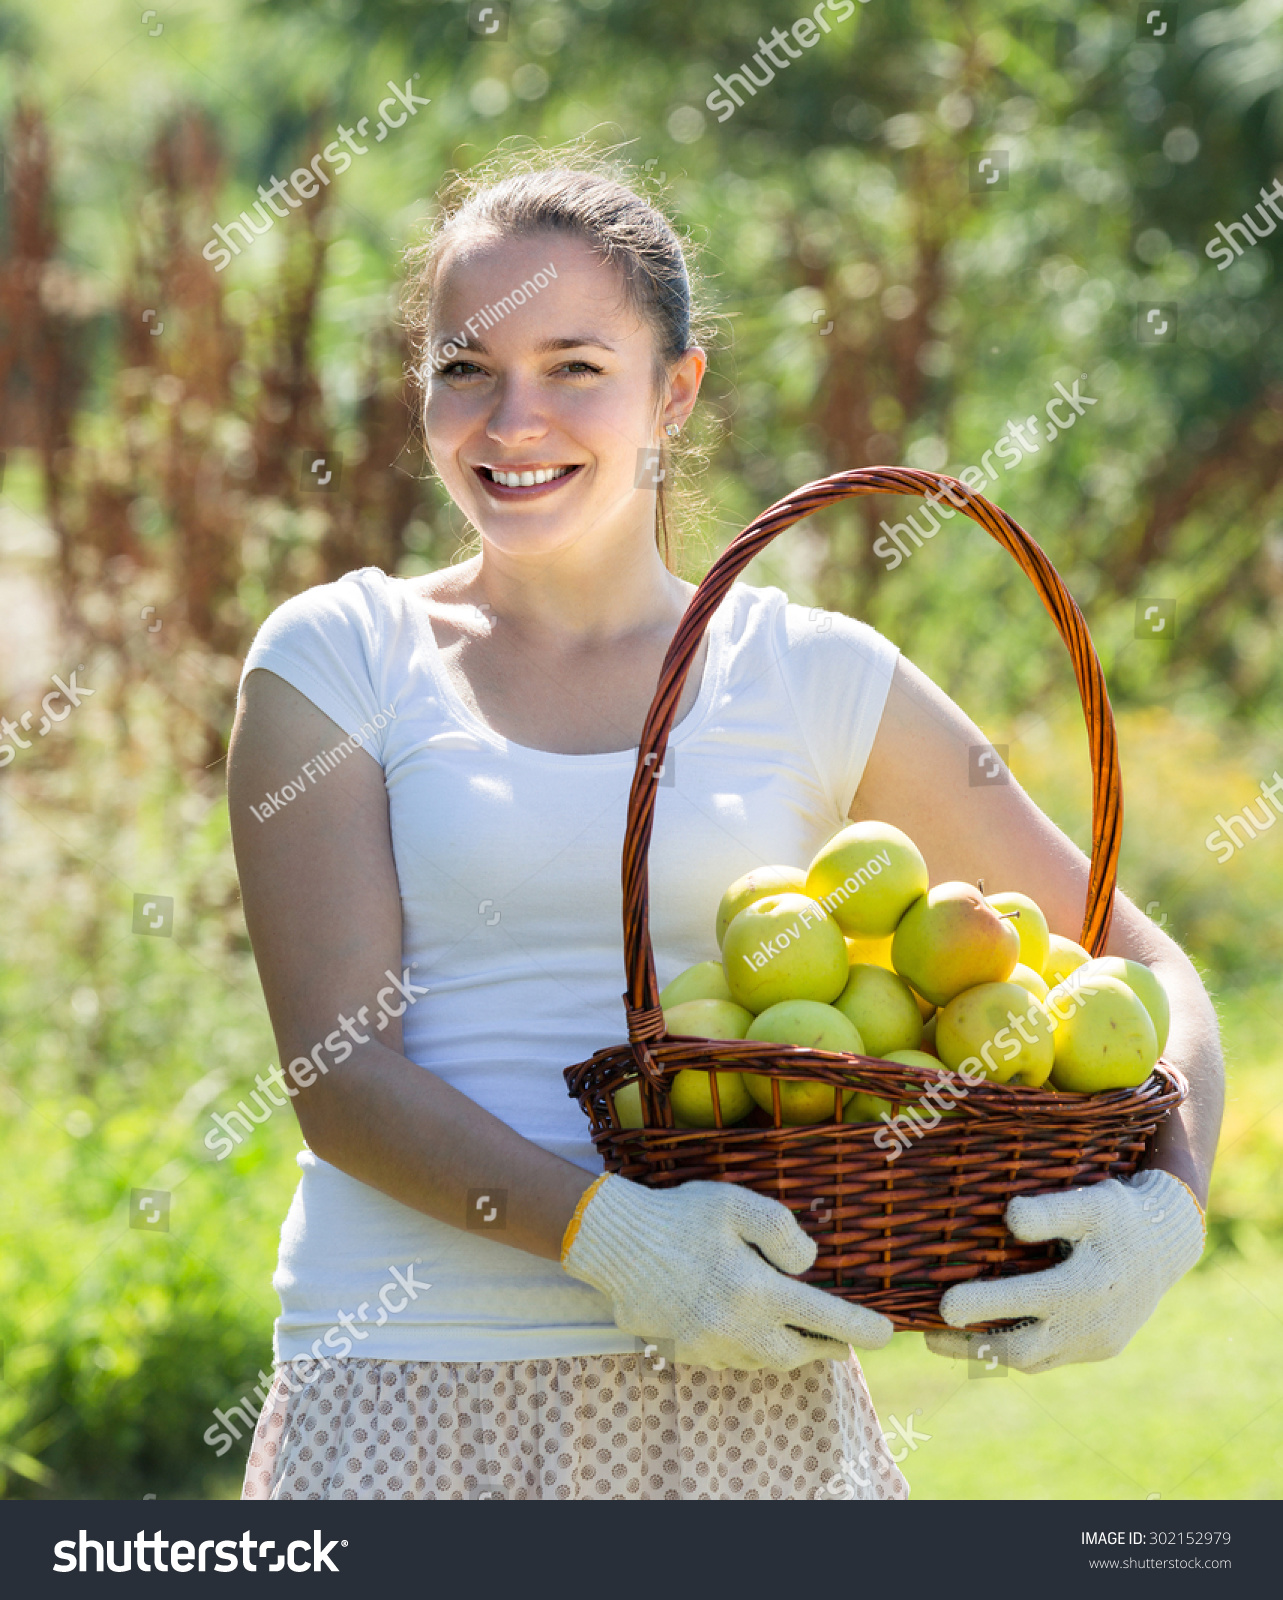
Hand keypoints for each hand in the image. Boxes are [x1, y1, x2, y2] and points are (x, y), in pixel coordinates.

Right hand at [562, 1175, 893, 1370]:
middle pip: (795, 1355)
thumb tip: (809, 1264)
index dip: (861, 1328)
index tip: (887, 1335)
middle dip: (825, 1349)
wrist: (613, 1242)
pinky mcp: (682, 1351)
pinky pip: (727, 1359)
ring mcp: (706, 1346)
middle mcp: (735, 1328)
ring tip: (797, 1335)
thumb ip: (783, 1231)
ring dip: (785, 1350)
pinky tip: (745, 1328)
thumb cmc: (679, 1215)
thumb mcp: (738, 1204)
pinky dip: (746, 1349)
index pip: (824, 1317)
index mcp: (754, 1290)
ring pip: (761, 1361)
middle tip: (842, 1341)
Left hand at [924, 1170, 1205, 1373]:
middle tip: (931, 1332)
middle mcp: (1092, 1323)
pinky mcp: (1100, 1350)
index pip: (1026, 1301)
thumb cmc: (1121, 1215)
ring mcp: (1096, 1343)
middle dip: (973, 1344)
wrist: (1168, 1243)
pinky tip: (987, 1335)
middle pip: (1023, 1349)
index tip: (944, 1305)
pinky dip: (1018, 1351)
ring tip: (944, 1338)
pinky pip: (1052, 1359)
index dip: (984, 1305)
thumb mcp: (1091, 1202)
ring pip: (1035, 1360)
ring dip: (989, 1351)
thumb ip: (1051, 1210)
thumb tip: (1009, 1217)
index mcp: (1088, 1284)